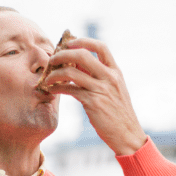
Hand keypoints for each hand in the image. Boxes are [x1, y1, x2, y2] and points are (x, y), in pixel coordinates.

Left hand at [43, 37, 146, 155]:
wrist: (127, 134)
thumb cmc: (118, 113)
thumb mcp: (113, 90)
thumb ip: (98, 76)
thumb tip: (77, 64)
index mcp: (115, 72)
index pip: (101, 47)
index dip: (83, 41)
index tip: (69, 43)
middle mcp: (109, 78)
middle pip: (82, 55)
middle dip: (63, 54)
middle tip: (53, 59)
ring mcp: (101, 90)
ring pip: (72, 72)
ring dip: (55, 73)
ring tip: (48, 78)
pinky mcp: (93, 103)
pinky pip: (70, 90)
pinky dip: (57, 88)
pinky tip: (51, 90)